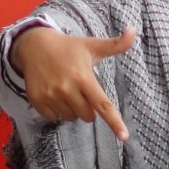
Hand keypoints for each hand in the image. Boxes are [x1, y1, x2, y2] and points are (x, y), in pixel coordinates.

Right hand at [11, 27, 134, 141]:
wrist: (34, 46)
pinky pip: (54, 118)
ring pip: (70, 118)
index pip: (103, 105)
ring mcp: (50, 95)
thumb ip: (116, 44)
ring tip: (67, 90)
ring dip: (73, 109)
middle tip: (82, 91)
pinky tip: (55, 95)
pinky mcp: (36, 100)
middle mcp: (66, 88)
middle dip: (89, 108)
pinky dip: (57, 111)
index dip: (115, 122)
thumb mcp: (93, 45)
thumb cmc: (69, 48)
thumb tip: (134, 31)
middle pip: (88, 116)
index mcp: (84, 78)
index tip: (124, 137)